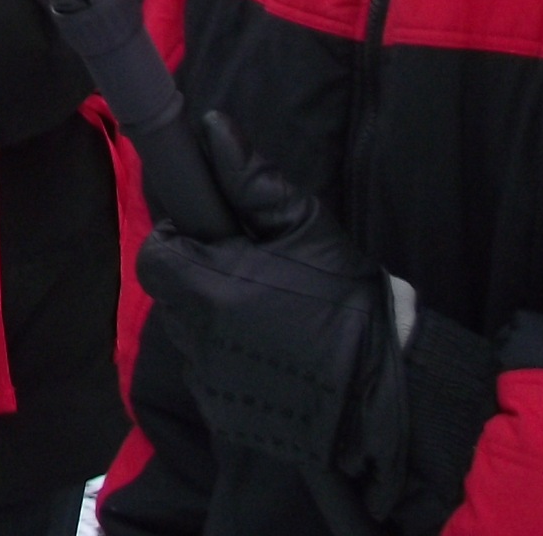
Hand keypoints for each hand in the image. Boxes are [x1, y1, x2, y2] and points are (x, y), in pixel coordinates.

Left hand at [135, 113, 407, 496]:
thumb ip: (252, 180)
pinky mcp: (223, 415)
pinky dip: (234, 359)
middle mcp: (194, 338)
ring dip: (216, 320)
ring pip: (191, 333)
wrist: (387, 399)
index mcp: (205, 287)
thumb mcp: (308, 229)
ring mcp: (207, 382)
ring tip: (271, 316)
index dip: (181, 240)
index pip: (155, 254)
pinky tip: (277, 355)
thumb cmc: (347, 305)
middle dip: (201, 277)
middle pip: (172, 293)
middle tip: (254, 273)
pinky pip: (212, 374)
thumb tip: (214, 127)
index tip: (219, 239)